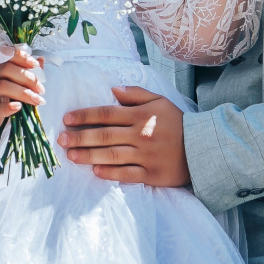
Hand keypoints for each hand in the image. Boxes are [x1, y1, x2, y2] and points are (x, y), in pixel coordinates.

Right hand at [0, 48, 44, 146]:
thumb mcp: (11, 88)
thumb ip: (24, 74)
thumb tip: (41, 60)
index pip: (6, 56)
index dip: (21, 57)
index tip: (35, 65)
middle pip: (6, 69)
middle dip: (27, 78)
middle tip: (41, 89)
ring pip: (2, 86)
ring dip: (23, 92)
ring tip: (37, 100)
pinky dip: (8, 106)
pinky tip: (18, 107)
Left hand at [57, 86, 189, 185]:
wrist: (203, 147)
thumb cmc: (177, 123)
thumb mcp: (160, 101)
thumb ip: (136, 94)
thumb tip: (112, 89)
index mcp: (141, 116)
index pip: (107, 114)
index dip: (85, 116)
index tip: (67, 119)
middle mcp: (141, 135)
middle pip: (104, 135)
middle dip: (80, 137)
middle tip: (61, 139)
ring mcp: (146, 156)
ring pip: (112, 156)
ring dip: (88, 155)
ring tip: (71, 155)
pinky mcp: (151, 174)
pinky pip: (127, 174)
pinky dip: (110, 173)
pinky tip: (95, 171)